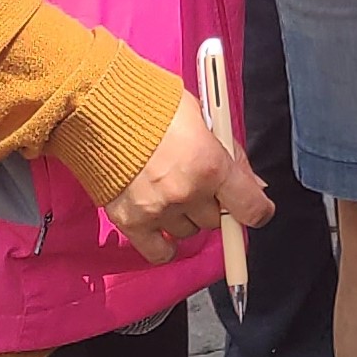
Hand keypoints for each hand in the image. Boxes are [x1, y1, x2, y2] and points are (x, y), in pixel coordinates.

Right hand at [106, 93, 273, 264]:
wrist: (98, 107)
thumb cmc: (152, 103)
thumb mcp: (202, 117)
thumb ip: (229, 154)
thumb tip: (255, 186)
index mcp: (210, 163)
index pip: (250, 207)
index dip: (258, 211)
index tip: (257, 209)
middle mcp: (187, 193)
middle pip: (216, 219)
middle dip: (212, 202)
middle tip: (197, 180)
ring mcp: (158, 210)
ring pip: (190, 232)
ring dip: (187, 216)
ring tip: (170, 189)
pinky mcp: (131, 222)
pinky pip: (159, 253)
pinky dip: (165, 243)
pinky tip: (163, 225)